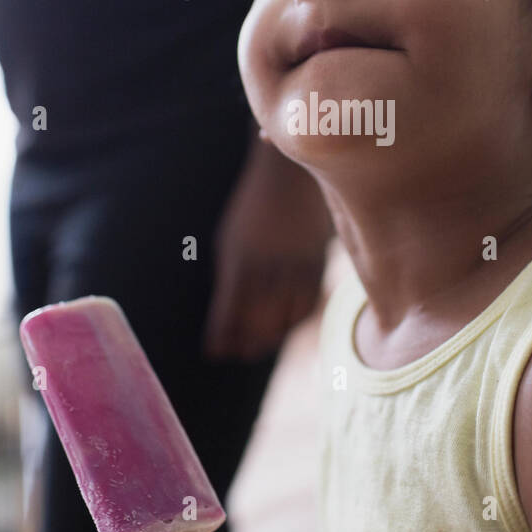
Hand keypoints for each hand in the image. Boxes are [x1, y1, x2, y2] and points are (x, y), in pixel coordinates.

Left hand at [204, 139, 331, 361]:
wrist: (289, 176)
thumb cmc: (253, 210)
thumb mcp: (232, 240)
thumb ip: (231, 276)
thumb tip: (230, 318)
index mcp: (238, 257)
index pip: (228, 310)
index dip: (221, 336)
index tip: (215, 353)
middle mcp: (267, 264)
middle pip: (256, 319)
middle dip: (246, 342)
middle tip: (239, 355)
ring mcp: (294, 263)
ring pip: (284, 316)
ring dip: (271, 337)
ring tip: (259, 346)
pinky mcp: (315, 262)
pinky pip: (306, 303)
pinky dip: (294, 320)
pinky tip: (284, 325)